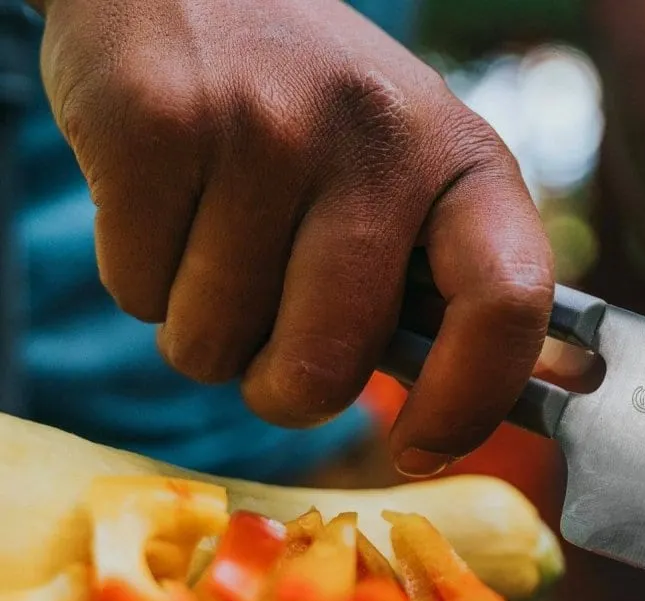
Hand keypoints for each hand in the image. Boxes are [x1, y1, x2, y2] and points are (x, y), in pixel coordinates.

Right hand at [36, 0, 553, 476]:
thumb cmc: (316, 109)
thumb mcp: (411, 171)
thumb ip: (435, 284)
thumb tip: (450, 424)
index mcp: (467, 160)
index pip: (508, 305)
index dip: (468, 403)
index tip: (418, 445)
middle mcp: (378, 137)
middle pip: (325, 367)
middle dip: (283, 385)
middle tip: (273, 330)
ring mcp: (264, 126)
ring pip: (214, 346)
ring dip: (206, 328)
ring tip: (218, 235)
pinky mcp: (155, 123)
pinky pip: (134, 293)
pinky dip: (141, 278)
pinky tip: (168, 202)